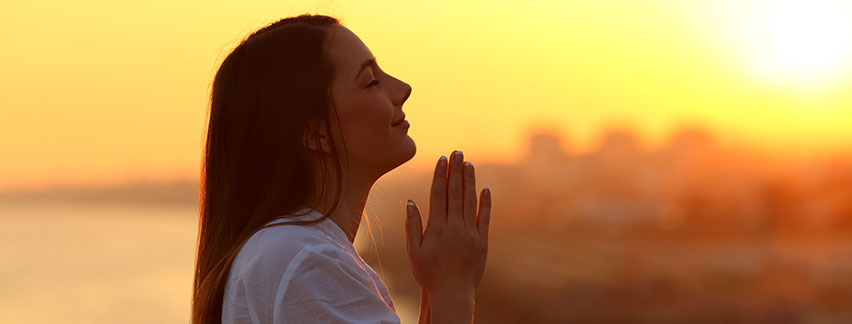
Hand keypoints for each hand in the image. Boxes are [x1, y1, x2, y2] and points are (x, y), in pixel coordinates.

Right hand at [404, 150, 491, 296]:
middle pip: (456, 193)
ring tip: (469, 164)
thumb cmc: (429, 274)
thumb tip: (410, 202)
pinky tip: (485, 189)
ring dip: (470, 181)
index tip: (442, 159)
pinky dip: (485, 203)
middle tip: (457, 152)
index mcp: (437, 228)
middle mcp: (455, 228)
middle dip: (456, 171)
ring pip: (471, 202)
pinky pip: (485, 218)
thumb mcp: (414, 251)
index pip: (439, 195)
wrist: (453, 294)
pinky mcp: (483, 241)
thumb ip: (412, 226)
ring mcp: (471, 233)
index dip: (440, 175)